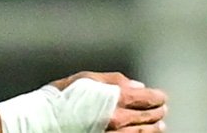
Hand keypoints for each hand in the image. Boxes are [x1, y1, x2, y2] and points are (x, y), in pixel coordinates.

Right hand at [51, 71, 166, 131]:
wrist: (44, 120)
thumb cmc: (60, 98)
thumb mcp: (86, 78)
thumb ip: (114, 80)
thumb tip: (136, 85)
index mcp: (115, 98)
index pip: (147, 98)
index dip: (157, 97)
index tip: (160, 96)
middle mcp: (118, 119)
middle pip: (148, 116)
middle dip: (157, 111)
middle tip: (162, 109)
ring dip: (154, 127)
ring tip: (159, 125)